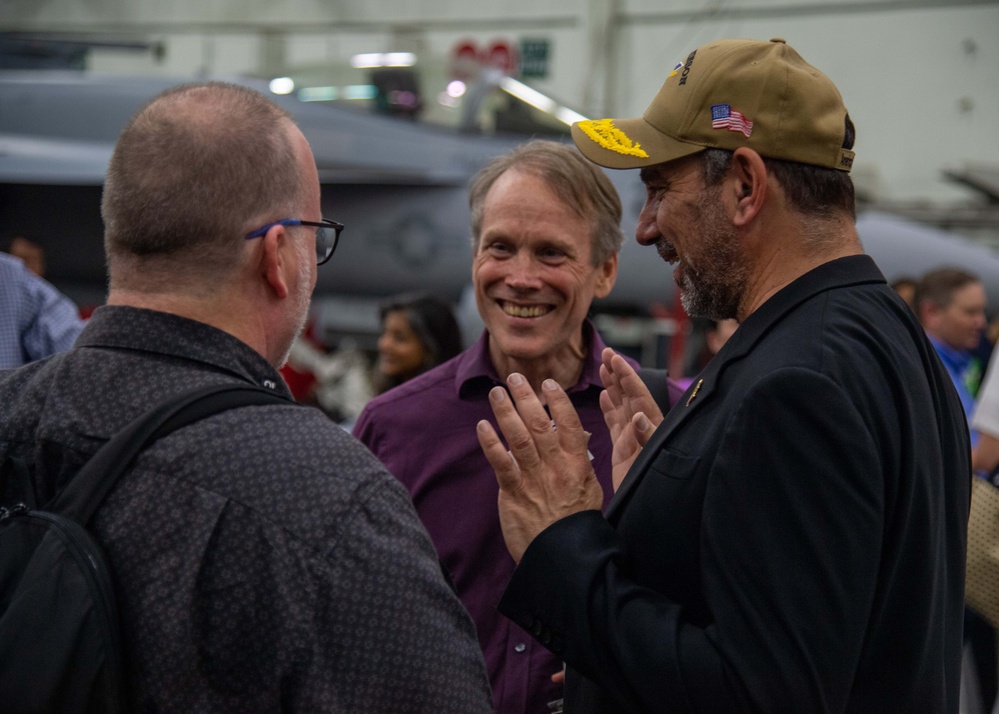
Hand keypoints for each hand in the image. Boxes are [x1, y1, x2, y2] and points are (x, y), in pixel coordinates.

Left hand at [477, 373, 603, 562]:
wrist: (562, 555)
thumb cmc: (575, 523)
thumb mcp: (589, 489)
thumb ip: (580, 462)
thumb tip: (576, 437)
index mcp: (577, 465)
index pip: (570, 424)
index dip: (559, 401)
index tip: (549, 384)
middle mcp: (556, 467)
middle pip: (540, 424)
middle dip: (525, 398)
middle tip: (514, 378)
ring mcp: (534, 479)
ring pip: (519, 437)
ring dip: (506, 412)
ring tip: (496, 393)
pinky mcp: (514, 493)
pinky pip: (501, 463)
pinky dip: (490, 443)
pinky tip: (482, 426)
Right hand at [599, 348, 662, 490]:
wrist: (651, 508)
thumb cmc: (656, 485)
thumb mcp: (652, 461)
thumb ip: (646, 437)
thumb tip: (638, 415)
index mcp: (650, 427)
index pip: (638, 395)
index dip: (627, 377)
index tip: (615, 359)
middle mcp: (641, 428)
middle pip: (629, 396)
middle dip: (618, 375)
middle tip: (606, 354)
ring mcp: (632, 438)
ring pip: (620, 406)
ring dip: (612, 387)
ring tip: (603, 369)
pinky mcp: (623, 449)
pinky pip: (615, 423)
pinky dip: (609, 409)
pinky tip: (604, 397)